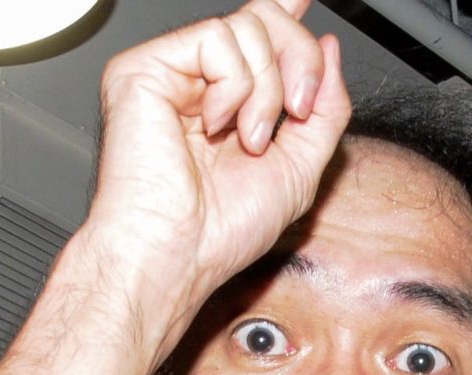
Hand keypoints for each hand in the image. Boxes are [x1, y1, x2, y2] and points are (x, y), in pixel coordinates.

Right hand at [82, 0, 351, 312]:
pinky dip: (234, 87)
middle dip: (299, 64)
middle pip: (265, 21)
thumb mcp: (301, 167)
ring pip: (248, 26)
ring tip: (247, 139)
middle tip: (296, 113)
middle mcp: (198, 83)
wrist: (177, 254)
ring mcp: (171, 72)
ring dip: (267, 90)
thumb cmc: (222, 231)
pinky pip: (217, 38)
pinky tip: (215, 126)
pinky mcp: (143, 68)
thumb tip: (327, 47)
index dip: (286, 17)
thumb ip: (324, 107)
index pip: (260, 40)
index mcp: (229, 103)